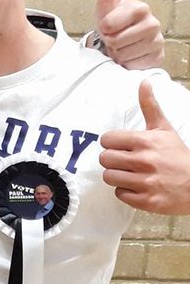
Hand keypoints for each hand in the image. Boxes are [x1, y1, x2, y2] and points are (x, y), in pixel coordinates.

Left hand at [94, 0, 162, 69]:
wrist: (121, 38)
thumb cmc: (113, 17)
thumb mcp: (108, 0)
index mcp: (142, 9)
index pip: (110, 25)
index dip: (103, 27)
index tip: (107, 24)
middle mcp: (154, 24)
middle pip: (116, 41)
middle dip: (109, 41)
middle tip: (114, 36)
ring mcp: (157, 42)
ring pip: (123, 55)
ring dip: (117, 53)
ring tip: (121, 45)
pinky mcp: (157, 59)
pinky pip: (133, 66)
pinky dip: (127, 63)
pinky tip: (130, 55)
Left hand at [100, 80, 189, 214]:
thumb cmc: (178, 155)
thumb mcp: (165, 129)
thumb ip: (150, 106)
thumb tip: (144, 81)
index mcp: (146, 141)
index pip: (107, 140)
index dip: (112, 144)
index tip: (122, 147)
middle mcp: (145, 161)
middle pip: (105, 159)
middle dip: (112, 160)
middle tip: (125, 161)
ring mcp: (146, 182)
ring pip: (109, 177)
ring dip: (118, 176)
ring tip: (132, 174)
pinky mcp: (147, 201)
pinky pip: (119, 194)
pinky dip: (126, 192)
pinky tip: (139, 186)